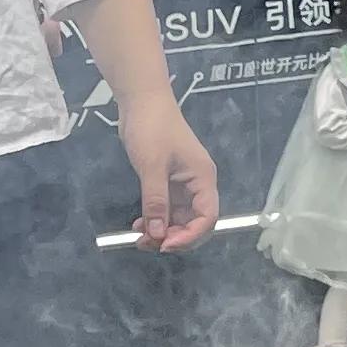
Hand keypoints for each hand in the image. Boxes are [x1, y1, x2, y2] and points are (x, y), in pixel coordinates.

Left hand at [120, 96, 219, 249]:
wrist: (142, 102)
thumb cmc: (152, 128)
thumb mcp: (152, 166)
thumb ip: (156, 200)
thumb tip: (157, 234)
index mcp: (203, 178)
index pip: (207, 217)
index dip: (190, 236)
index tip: (165, 244)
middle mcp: (197, 184)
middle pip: (195, 222)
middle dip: (175, 237)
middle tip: (149, 245)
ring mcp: (183, 184)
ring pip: (180, 219)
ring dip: (163, 231)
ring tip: (139, 238)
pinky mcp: (168, 182)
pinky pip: (167, 209)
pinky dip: (155, 220)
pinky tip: (139, 224)